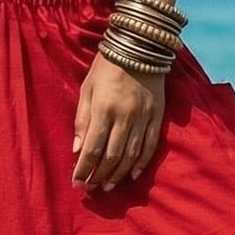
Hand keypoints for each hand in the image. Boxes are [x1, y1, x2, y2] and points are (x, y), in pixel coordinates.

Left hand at [74, 54, 165, 189]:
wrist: (139, 45)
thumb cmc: (106, 66)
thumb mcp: (86, 88)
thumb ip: (82, 120)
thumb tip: (77, 149)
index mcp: (104, 108)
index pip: (92, 148)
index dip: (84, 169)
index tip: (77, 183)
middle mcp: (125, 116)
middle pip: (111, 155)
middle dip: (99, 175)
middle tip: (91, 189)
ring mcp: (143, 117)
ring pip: (130, 155)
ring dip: (118, 174)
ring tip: (108, 186)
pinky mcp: (157, 116)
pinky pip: (150, 145)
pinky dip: (141, 163)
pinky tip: (132, 174)